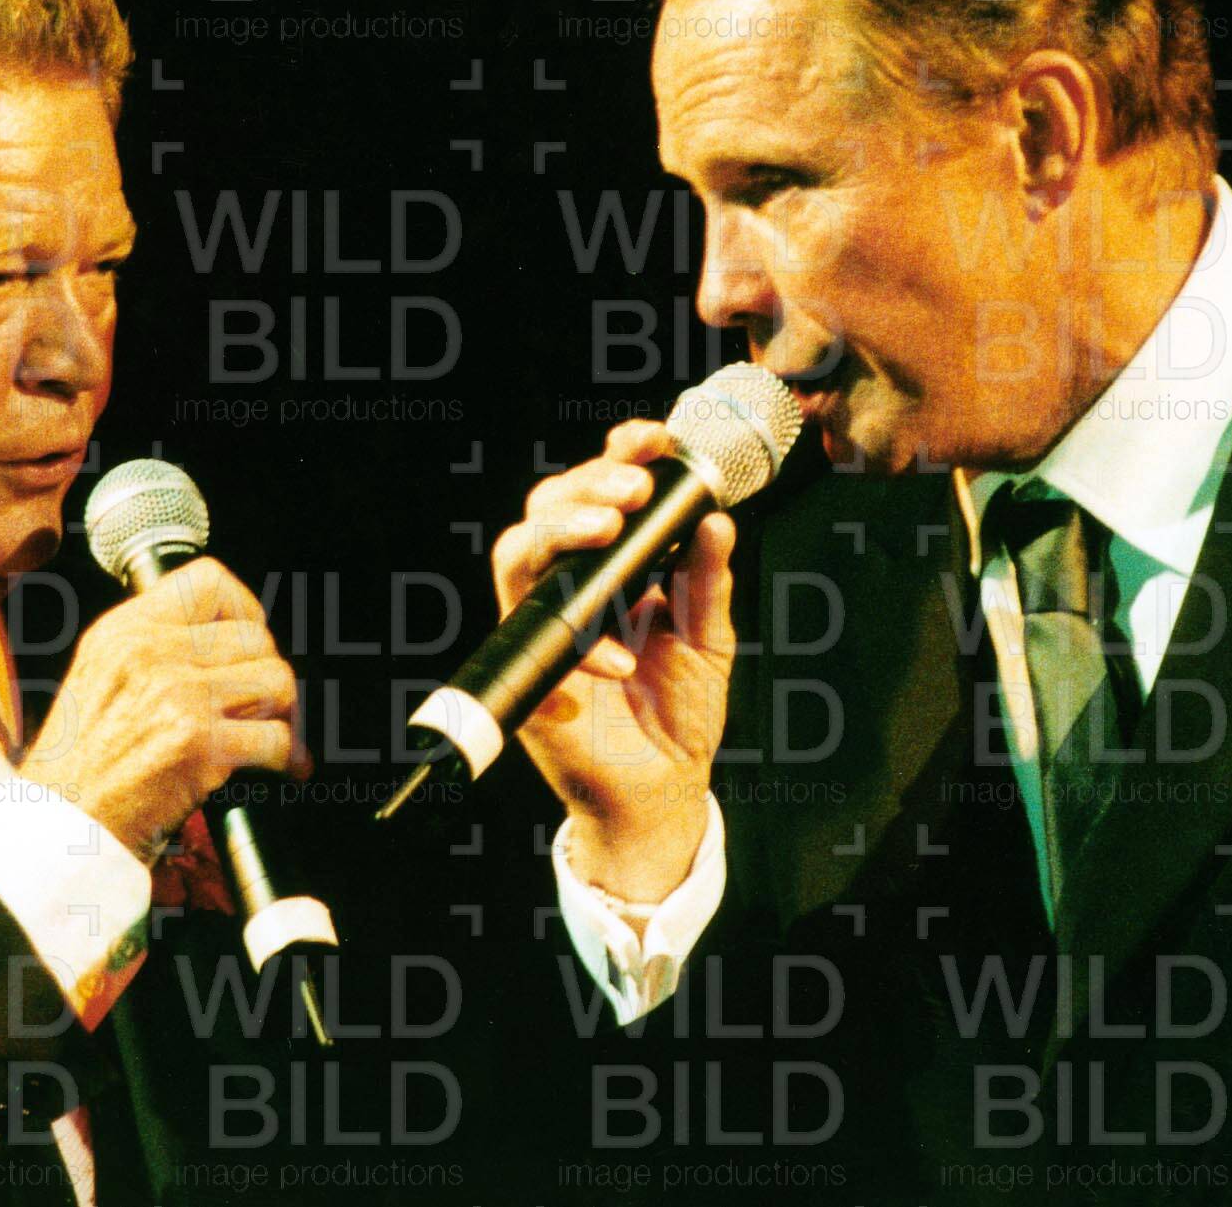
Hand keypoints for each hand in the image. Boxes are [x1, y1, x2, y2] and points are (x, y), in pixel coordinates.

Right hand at [22, 558, 304, 857]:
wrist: (60, 824)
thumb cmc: (81, 762)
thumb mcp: (101, 674)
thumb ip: (155, 645)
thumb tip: (233, 634)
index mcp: (125, 630)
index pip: (210, 580)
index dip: (243, 608)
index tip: (245, 644)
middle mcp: (151, 653)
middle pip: (255, 636)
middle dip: (266, 675)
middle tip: (258, 707)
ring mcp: (177, 696)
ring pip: (277, 680)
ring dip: (280, 714)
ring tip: (261, 734)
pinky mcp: (198, 744)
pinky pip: (276, 736)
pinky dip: (281, 757)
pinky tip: (267, 767)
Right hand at [489, 418, 737, 903]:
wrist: (662, 792)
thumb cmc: (678, 712)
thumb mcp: (710, 637)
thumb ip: (708, 580)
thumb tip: (714, 519)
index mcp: (610, 569)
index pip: (597, 494)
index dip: (617, 456)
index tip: (653, 439)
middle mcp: (568, 589)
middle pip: (546, 509)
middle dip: (585, 485)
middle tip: (631, 488)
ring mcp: (543, 629)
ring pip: (516, 554)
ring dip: (559, 533)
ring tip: (607, 530)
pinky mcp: (531, 676)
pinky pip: (534, 641)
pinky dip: (584, 646)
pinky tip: (621, 659)